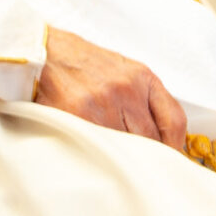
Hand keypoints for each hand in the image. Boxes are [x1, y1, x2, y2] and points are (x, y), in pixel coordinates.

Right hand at [38, 26, 186, 148]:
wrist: (41, 49)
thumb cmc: (79, 62)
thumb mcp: (121, 70)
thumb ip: (143, 98)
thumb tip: (160, 136)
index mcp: (142, 77)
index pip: (173, 120)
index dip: (174, 146)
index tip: (170, 158)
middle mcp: (127, 88)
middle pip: (150, 138)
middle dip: (145, 154)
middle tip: (140, 166)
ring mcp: (103, 102)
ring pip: (125, 145)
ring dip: (120, 155)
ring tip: (113, 159)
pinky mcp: (79, 113)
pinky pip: (98, 143)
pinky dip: (99, 152)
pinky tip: (95, 152)